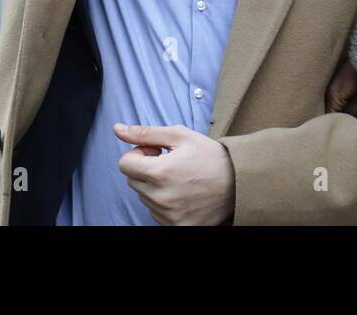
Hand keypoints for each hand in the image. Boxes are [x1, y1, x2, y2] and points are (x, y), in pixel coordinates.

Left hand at [113, 123, 234, 224]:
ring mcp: (169, 216)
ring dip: (154, 186)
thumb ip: (145, 133)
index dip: (138, 154)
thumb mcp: (179, 135)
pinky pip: (156, 213)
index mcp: (159, 173)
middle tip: (168, 162)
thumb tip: (117, 129)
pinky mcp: (177, 227)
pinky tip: (182, 193)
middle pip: (132, 181)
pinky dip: (164, 202)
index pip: (124, 164)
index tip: (155, 152)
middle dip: (145, 169)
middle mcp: (161, 198)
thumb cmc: (210, 156)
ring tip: (178, 178)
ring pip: (144, 197)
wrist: (238, 183)